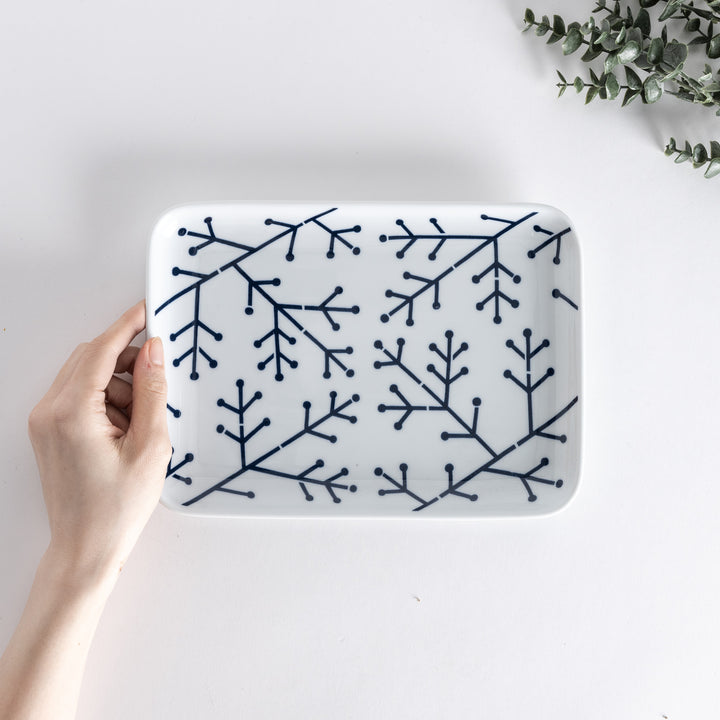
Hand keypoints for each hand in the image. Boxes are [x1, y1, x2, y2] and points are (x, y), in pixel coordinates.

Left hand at [27, 301, 170, 586]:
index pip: (100, 351)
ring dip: (118, 384)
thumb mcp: (150, 445)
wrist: (86, 548)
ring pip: (86, 376)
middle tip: (157, 375)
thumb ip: (151, 391)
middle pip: (89, 358)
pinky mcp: (49, 431)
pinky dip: (106, 400)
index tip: (148, 310)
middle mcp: (49, 411)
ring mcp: (44, 422)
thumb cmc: (117, 507)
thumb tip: (154, 351)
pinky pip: (79, 396)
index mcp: (71, 413)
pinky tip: (126, 427)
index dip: (127, 326)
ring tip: (141, 421)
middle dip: (126, 360)